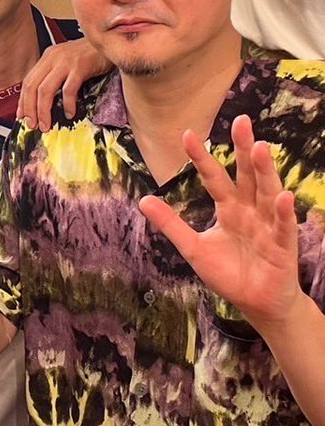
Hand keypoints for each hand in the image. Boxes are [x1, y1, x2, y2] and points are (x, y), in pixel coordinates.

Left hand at [16, 38, 110, 130]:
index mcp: (48, 57)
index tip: (22, 116)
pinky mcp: (81, 67)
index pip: (28, 81)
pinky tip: (69, 113)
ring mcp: (66, 61)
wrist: (112, 40)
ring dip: (43, 111)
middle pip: (32, 86)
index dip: (23, 101)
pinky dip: (67, 104)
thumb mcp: (67, 61)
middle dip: (29, 109)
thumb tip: (44, 100)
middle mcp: (53, 57)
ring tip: (46, 125)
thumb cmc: (91, 55)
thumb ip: (55, 76)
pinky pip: (68, 90)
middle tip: (32, 124)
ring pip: (45, 90)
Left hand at [138, 115, 303, 330]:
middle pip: (246, 175)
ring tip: (260, 148)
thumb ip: (172, 224)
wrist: (256, 304)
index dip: (202, 158)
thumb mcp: (193, 248)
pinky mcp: (282, 245)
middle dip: (244, 148)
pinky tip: (281, 195)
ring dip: (264, 171)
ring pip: (266, 192)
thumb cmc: (229, 273)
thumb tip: (143, 200)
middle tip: (241, 121)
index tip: (188, 134)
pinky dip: (281, 211)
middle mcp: (250, 210)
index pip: (214, 178)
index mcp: (229, 209)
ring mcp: (268, 225)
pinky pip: (282, 226)